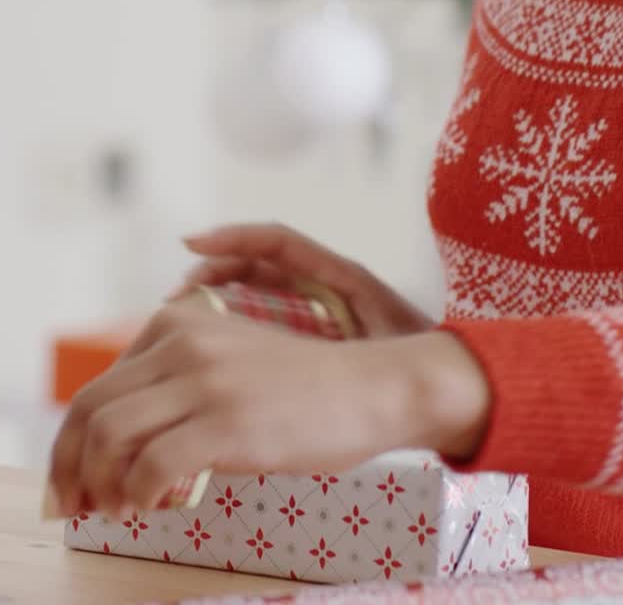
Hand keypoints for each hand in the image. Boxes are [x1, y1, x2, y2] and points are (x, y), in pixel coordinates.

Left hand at [46, 299, 490, 517]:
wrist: (367, 387)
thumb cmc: (299, 388)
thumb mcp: (228, 359)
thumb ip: (176, 377)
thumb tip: (116, 435)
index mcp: (176, 323)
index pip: (97, 388)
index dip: (70, 442)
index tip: (70, 482)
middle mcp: (182, 343)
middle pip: (90, 410)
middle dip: (66, 468)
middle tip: (68, 508)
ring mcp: (204, 381)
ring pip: (110, 436)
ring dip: (97, 485)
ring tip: (111, 511)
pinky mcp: (226, 422)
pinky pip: (151, 466)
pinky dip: (136, 495)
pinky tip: (148, 508)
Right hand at [168, 223, 433, 338]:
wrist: (446, 384)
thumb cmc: (416, 348)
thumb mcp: (376, 321)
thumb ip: (338, 296)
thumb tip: (290, 295)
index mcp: (335, 272)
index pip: (275, 241)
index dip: (232, 238)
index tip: (192, 245)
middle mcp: (318, 285)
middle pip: (253, 265)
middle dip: (212, 271)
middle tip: (176, 298)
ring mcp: (312, 311)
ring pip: (252, 294)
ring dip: (216, 300)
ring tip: (181, 321)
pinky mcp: (308, 338)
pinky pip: (262, 323)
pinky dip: (233, 328)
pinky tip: (211, 352)